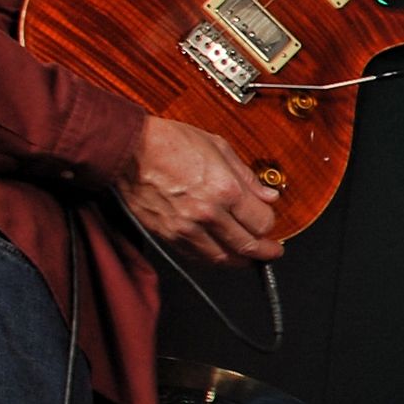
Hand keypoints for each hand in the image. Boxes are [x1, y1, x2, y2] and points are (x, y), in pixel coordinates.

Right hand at [115, 116, 283, 266]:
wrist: (131, 149)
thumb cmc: (170, 142)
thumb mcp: (219, 147)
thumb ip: (247, 177)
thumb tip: (267, 195)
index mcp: (225, 189)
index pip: (262, 222)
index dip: (270, 224)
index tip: (270, 222)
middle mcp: (208, 213)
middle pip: (247, 246)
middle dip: (265, 251)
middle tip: (272, 252)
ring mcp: (187, 228)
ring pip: (223, 258)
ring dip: (240, 261)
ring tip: (249, 257)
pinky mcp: (169, 235)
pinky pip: (197, 257)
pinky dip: (213, 259)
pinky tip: (222, 253)